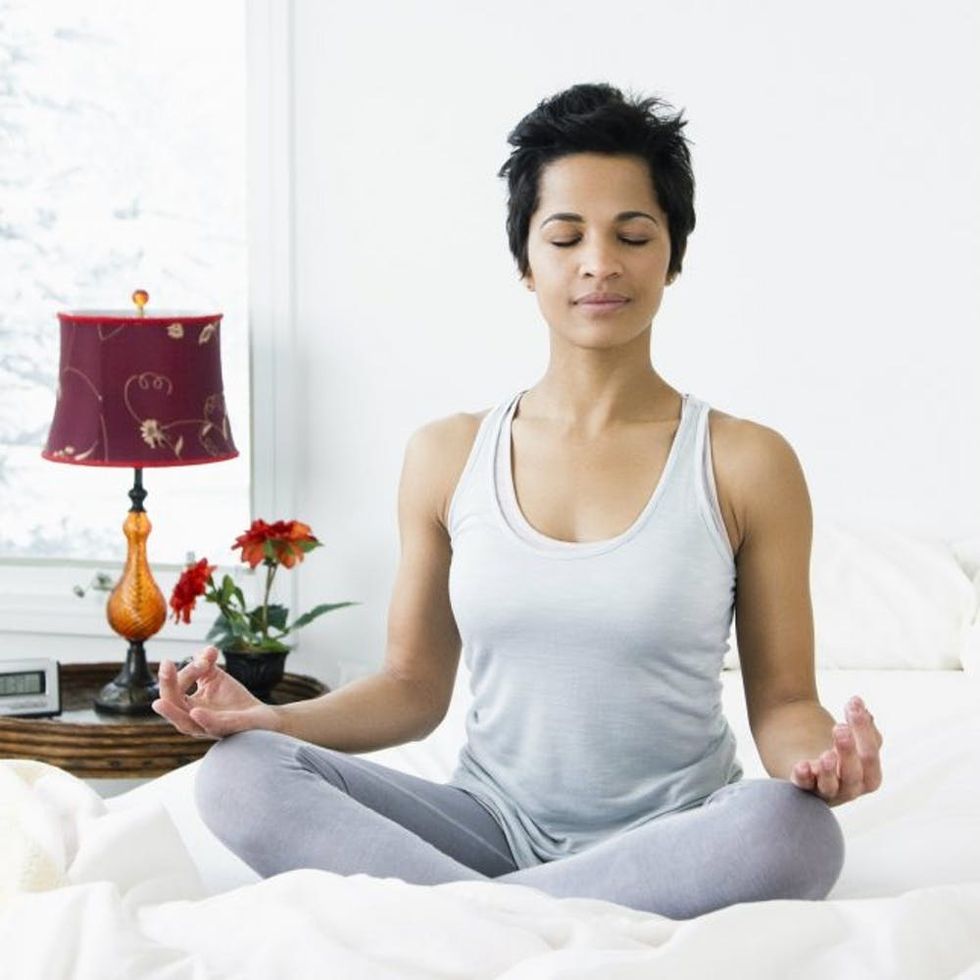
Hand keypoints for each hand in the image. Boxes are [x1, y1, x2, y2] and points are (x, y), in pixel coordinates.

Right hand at [151, 645, 282, 738]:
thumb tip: (206, 650)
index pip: (174, 691)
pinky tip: (196, 712)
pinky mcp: (230, 729)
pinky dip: (205, 720)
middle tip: (165, 665)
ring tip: (158, 703)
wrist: (260, 716)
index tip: (202, 658)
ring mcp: (211, 728)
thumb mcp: (215, 677)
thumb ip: (207, 663)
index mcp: (188, 708)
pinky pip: (214, 727)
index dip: (183, 673)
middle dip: (167, 686)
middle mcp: (195, 720)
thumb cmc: (232, 700)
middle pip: (174, 707)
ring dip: (172, 713)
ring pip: (187, 725)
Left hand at [789, 695, 883, 806]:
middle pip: (853, 773)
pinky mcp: (803, 788)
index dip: (864, 730)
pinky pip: (803, 786)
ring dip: (829, 771)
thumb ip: (861, 723)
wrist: (810, 764)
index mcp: (868, 776)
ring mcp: (826, 791)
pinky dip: (803, 777)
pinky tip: (802, 766)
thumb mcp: (855, 739)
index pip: (871, 756)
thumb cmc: (841, 752)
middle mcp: (850, 788)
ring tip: (827, 755)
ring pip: (830, 786)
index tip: (853, 704)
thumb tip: (858, 703)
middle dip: (848, 751)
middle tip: (840, 728)